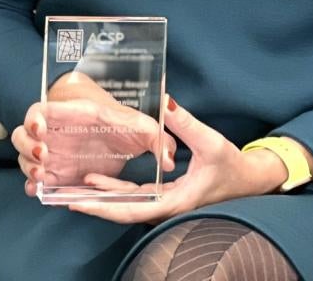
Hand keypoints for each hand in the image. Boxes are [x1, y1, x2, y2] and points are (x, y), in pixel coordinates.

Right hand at [12, 72, 175, 195]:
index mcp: (74, 115)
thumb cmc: (129, 128)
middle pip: (23, 133)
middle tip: (41, 157)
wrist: (122, 141)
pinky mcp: (56, 172)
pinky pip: (35, 179)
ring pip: (24, 157)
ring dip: (27, 167)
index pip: (42, 110)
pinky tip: (38, 190)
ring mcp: (53, 153)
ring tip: (41, 176)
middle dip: (25, 145)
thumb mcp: (144, 129)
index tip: (40, 129)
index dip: (34, 118)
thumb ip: (158, 138)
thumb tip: (169, 160)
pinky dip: (32, 185)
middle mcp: (57, 133)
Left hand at [66, 96, 290, 224]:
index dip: (103, 206)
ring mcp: (164, 204)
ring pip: (126, 206)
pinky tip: (97, 182)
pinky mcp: (164, 197)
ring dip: (101, 198)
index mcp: (175, 201)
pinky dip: (115, 192)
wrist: (249, 180)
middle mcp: (166, 208)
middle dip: (93, 205)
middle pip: (123, 211)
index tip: (79, 200)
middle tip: (63, 196)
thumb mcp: (211, 141)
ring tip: (72, 188)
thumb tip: (165, 102)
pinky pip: (134, 198)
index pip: (132, 209)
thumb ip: (185, 123)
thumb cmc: (232, 165)